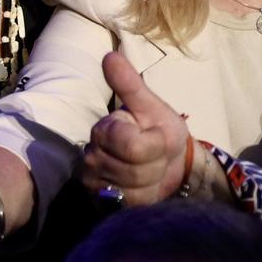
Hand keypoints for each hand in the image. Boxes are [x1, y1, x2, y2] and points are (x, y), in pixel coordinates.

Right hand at [82, 51, 189, 203]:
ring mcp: (93, 181)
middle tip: (155, 155)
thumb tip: (109, 56)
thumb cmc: (160, 130)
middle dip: (156, 165)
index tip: (159, 136)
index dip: (157, 145)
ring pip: (135, 190)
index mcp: (104, 129)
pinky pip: (131, 205)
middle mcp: (92, 155)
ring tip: (151, 170)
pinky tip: (144, 187)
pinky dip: (145, 198)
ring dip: (153, 181)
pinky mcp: (101, 201)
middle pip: (136, 171)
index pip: (133, 147)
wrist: (170, 163)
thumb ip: (130, 85)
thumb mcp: (152, 107)